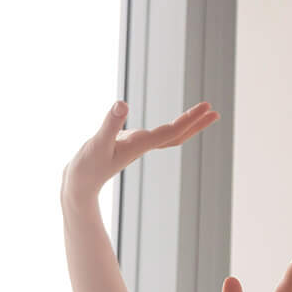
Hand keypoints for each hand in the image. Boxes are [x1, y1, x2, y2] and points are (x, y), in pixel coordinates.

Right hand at [61, 100, 217, 204]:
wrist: (78, 187)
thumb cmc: (86, 168)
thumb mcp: (97, 144)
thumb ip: (110, 125)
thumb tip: (122, 104)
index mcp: (139, 145)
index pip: (172, 132)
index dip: (191, 120)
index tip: (207, 108)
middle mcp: (142, 146)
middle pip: (176, 135)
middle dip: (196, 123)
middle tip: (214, 111)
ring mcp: (136, 146)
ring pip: (168, 136)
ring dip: (186, 125)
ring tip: (201, 114)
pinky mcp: (127, 145)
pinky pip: (156, 136)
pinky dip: (169, 128)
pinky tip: (172, 125)